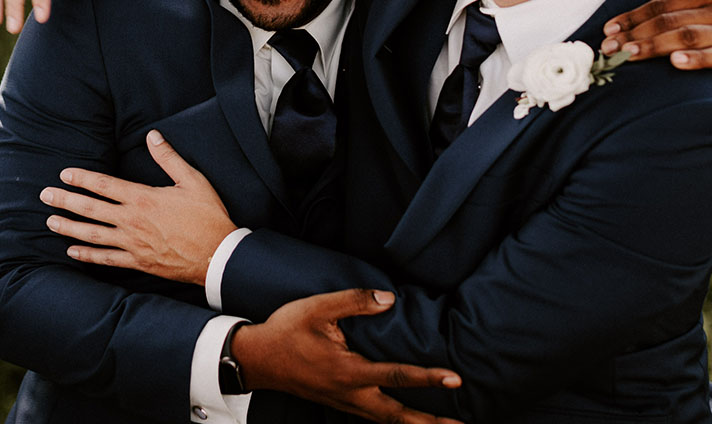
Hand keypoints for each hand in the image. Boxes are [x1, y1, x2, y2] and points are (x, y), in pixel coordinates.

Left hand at [41, 131, 235, 283]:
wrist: (217, 255)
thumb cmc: (207, 216)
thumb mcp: (192, 181)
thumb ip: (169, 158)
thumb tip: (153, 135)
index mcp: (143, 198)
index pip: (104, 185)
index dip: (82, 178)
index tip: (65, 173)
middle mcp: (132, 221)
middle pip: (90, 209)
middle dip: (65, 201)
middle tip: (45, 196)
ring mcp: (132, 243)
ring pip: (92, 234)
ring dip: (69, 227)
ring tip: (50, 222)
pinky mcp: (138, 262)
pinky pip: (106, 259)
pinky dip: (87, 255)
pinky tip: (72, 251)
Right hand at [235, 289, 461, 423]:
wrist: (257, 359)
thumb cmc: (287, 330)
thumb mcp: (317, 308)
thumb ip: (354, 302)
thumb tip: (389, 299)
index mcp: (348, 371)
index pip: (398, 376)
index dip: (429, 378)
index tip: (455, 379)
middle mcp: (350, 394)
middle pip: (398, 416)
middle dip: (430, 423)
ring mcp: (344, 402)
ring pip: (386, 421)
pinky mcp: (338, 403)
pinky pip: (373, 417)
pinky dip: (394, 420)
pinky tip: (406, 416)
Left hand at [601, 0, 711, 83]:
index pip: (664, 2)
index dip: (634, 15)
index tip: (609, 28)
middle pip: (671, 20)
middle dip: (637, 34)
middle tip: (610, 47)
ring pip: (690, 36)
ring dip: (656, 46)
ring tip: (630, 54)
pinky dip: (697, 59)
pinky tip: (675, 62)